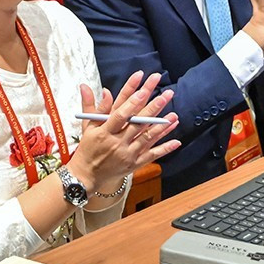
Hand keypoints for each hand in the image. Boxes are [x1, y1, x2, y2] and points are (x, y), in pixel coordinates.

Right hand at [66, 72, 178, 195]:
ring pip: (147, 138)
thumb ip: (92, 106)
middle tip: (165, 95)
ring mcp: (127, 154)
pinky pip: (151, 155)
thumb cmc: (87, 148)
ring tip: (174, 115)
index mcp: (104, 132)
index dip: (132, 102)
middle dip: (153, 107)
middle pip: (138, 123)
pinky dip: (164, 149)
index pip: (120, 115)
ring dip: (162, 126)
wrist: (87, 175)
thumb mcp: (87, 127)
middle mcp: (117, 143)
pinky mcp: (134, 164)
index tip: (142, 90)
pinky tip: (176, 141)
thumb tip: (98, 88)